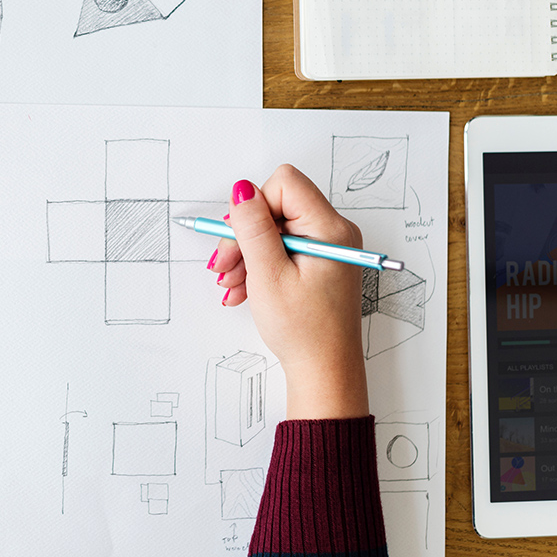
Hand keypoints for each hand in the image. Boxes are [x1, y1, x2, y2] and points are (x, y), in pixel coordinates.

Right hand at [208, 164, 368, 419]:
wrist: (323, 372)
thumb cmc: (304, 331)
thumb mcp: (268, 275)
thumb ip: (252, 227)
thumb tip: (242, 189)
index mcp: (329, 229)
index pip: (284, 184)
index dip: (254, 206)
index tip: (238, 237)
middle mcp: (332, 232)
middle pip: (275, 208)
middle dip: (243, 234)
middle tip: (224, 265)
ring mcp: (326, 248)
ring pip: (273, 229)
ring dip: (245, 253)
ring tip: (231, 285)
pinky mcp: (317, 262)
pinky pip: (280, 249)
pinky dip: (258, 265)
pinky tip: (242, 288)